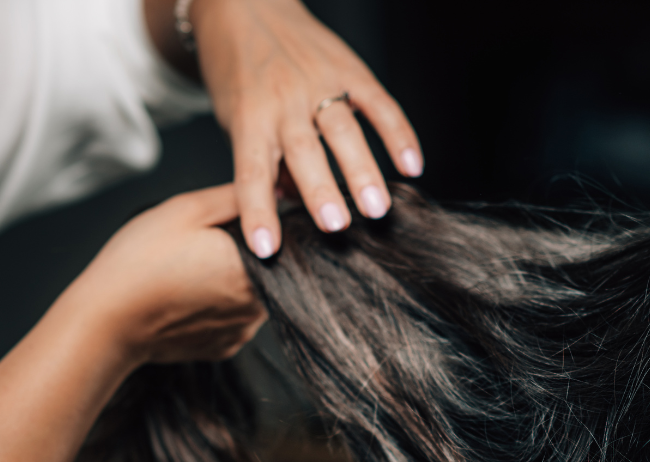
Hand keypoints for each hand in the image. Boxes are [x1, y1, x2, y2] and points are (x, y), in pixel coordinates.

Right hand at [68, 184, 266, 366]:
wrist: (107, 322)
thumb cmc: (140, 262)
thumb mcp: (187, 209)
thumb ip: (236, 197)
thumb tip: (270, 193)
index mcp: (257, 266)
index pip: (279, 240)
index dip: (253, 227)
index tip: (221, 228)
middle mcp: (259, 305)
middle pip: (266, 268)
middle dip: (239, 254)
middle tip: (197, 249)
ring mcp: (244, 330)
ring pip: (249, 295)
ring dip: (229, 282)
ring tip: (189, 273)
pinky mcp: (226, 347)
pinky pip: (232, 319)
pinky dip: (215, 307)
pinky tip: (187, 297)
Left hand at [187, 0, 421, 257]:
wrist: (243, 4)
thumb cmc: (237, 72)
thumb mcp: (236, 118)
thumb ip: (265, 160)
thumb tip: (293, 205)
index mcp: (249, 116)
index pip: (251, 171)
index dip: (258, 211)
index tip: (266, 249)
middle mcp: (284, 99)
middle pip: (304, 150)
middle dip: (321, 190)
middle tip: (337, 226)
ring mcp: (320, 82)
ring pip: (344, 130)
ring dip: (362, 171)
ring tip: (378, 208)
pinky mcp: (350, 69)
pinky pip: (379, 104)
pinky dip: (398, 135)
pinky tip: (413, 166)